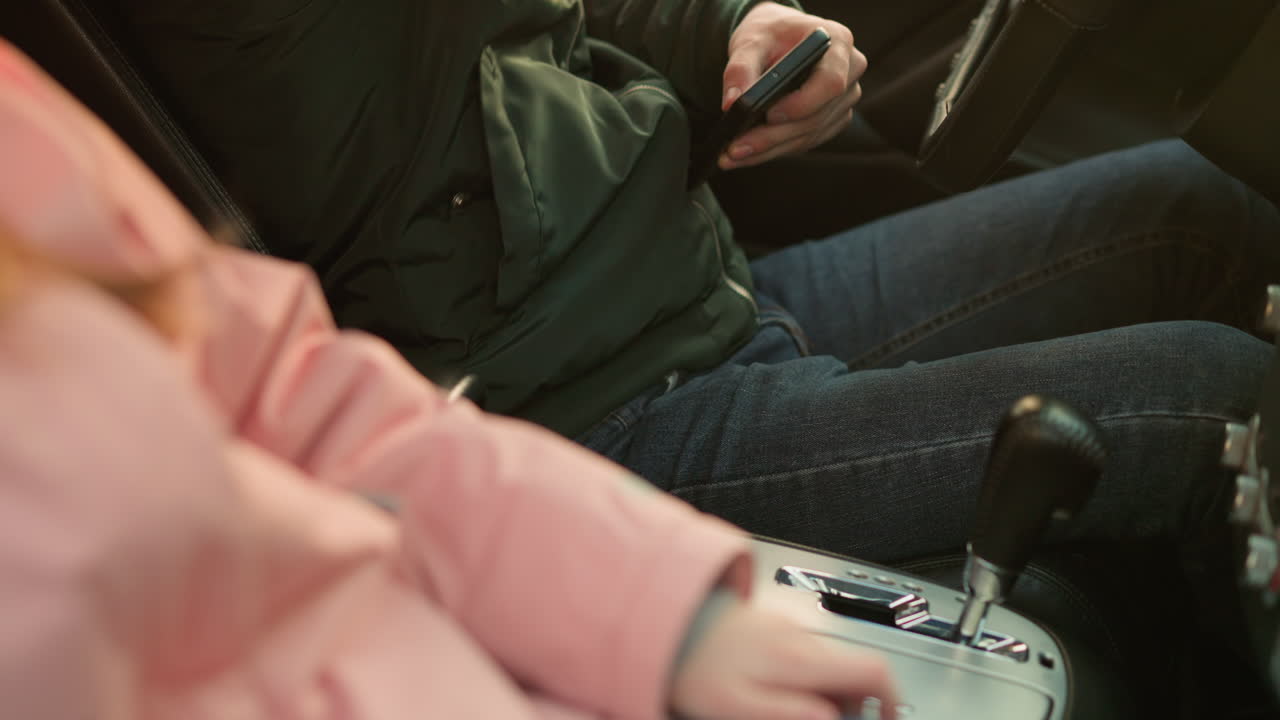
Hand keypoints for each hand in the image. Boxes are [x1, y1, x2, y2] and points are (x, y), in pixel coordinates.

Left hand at [670, 601, 897, 719]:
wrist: (664, 620)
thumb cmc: (695, 666)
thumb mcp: (742, 707)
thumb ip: (795, 713)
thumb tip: (834, 719)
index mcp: (801, 658)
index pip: (874, 671)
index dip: (890, 702)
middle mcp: (800, 637)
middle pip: (855, 671)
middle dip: (853, 704)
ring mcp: (786, 628)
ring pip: (828, 664)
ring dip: (826, 692)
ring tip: (790, 708)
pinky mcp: (770, 627)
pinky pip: (804, 656)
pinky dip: (804, 678)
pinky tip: (774, 692)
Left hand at [720, 2, 866, 170]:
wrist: (777, 38)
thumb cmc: (770, 34)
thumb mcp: (751, 41)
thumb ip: (740, 68)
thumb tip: (732, 103)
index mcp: (837, 43)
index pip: (830, 81)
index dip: (802, 103)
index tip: (770, 115)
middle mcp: (849, 73)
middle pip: (815, 117)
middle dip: (772, 137)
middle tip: (735, 149)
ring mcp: (843, 100)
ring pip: (807, 135)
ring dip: (768, 150)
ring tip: (732, 156)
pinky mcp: (831, 120)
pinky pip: (804, 142)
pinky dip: (773, 150)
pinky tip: (747, 154)